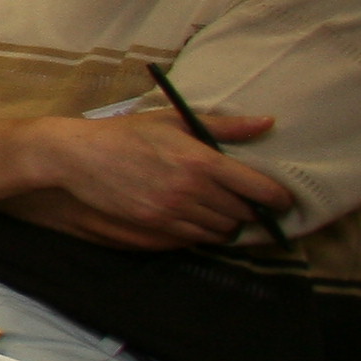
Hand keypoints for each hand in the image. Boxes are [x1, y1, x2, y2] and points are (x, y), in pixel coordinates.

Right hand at [26, 108, 294, 251]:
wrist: (78, 156)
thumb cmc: (126, 134)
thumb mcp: (174, 121)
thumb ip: (224, 126)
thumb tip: (267, 123)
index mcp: (202, 161)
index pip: (259, 190)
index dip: (278, 198)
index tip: (282, 200)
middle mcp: (193, 190)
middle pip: (243, 214)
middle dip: (251, 210)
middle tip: (247, 202)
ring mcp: (174, 211)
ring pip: (222, 230)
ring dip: (228, 224)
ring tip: (221, 211)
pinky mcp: (156, 226)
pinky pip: (197, 239)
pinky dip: (205, 232)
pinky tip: (198, 219)